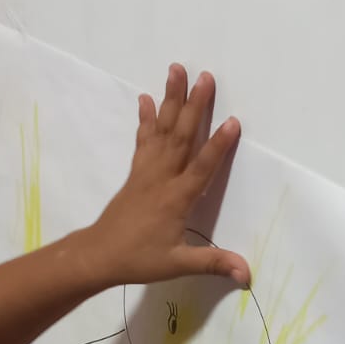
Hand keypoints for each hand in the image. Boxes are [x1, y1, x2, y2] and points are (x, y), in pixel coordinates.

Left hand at [84, 65, 247, 287]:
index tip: (232, 121)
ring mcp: (146, 172)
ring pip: (162, 129)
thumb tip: (246, 274)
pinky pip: (143, 140)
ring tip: (176, 70)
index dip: (218, 145)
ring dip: (170, 99)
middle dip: (194, 106)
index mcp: (176, 199)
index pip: (202, 168)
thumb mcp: (177, 265)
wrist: (98, 255)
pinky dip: (145, 118)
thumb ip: (213, 264)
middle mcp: (161, 178)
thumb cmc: (138, 260)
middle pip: (181, 136)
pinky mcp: (136, 172)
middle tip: (206, 77)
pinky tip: (145, 98)